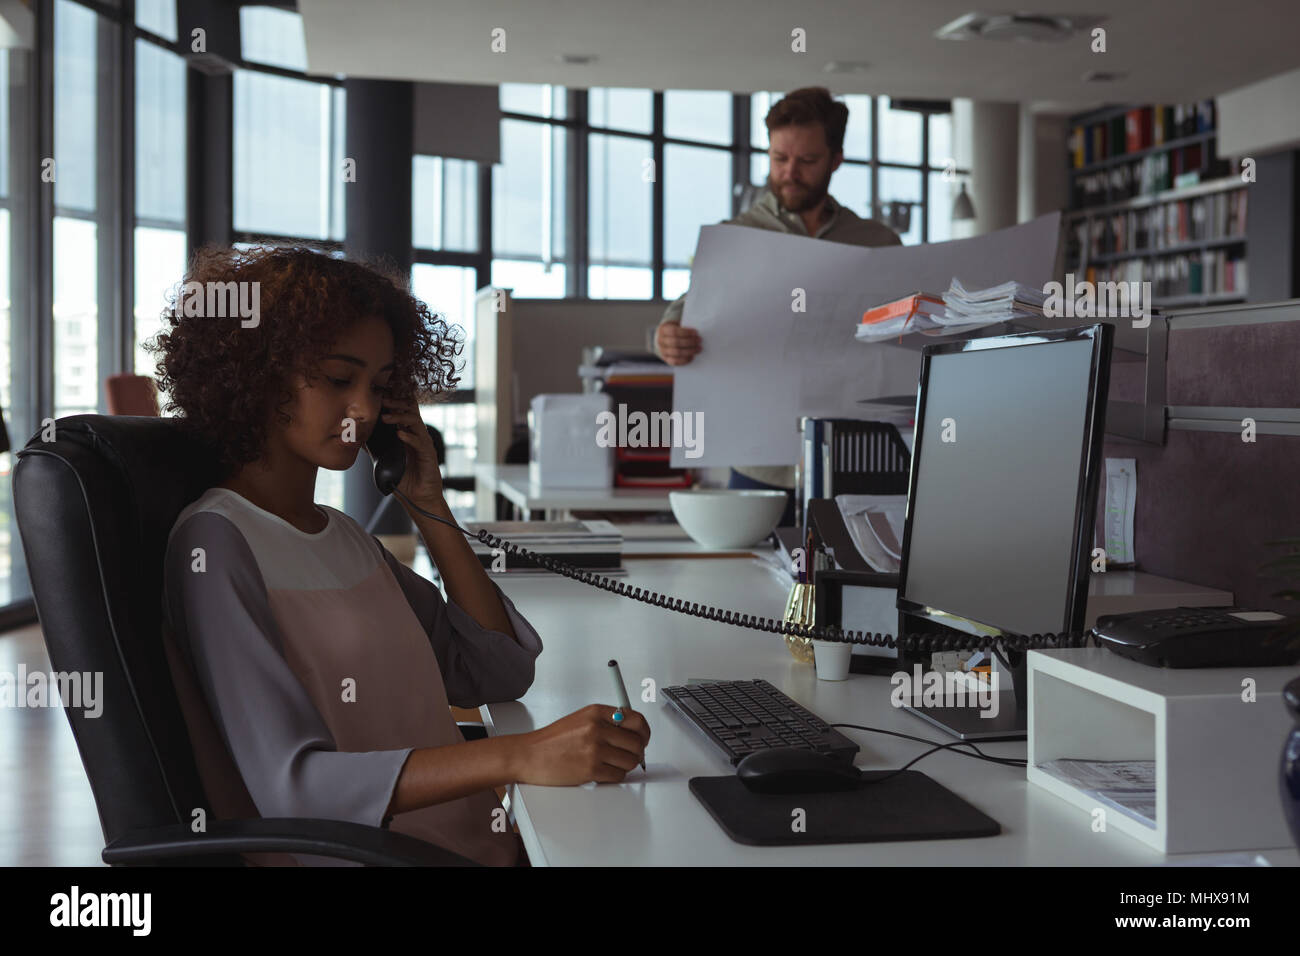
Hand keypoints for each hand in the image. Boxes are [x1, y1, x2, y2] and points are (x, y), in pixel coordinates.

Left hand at [376, 398, 444, 506]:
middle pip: (411, 410)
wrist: (419, 498)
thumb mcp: (384, 460)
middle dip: (396, 403)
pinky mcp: (429, 455)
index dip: (393, 400)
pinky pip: (421, 442)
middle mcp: (417, 435)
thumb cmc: (404, 479)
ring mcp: (424, 444)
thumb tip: (356, 438)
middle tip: (382, 401)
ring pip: (416, 422)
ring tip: (386, 418)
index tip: (379, 395)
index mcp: (408, 433)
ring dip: (400, 417)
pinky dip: (409, 437)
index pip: (403, 410)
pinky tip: (399, 435)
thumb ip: (374, 448)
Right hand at [513, 704, 650, 784]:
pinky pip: (618, 775)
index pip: (636, 719)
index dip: (644, 732)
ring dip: (626, 765)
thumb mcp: (581, 719)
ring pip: (631, 760)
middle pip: (637, 742)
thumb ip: (606, 721)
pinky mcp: (591, 769)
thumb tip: (633, 732)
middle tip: (632, 755)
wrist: (529, 755)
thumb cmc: (552, 740)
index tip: (643, 738)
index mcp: (596, 712)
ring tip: (614, 764)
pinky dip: (615, 776)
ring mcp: (594, 749)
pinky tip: (604, 772)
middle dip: (637, 752)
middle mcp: (597, 728)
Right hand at [657, 322, 701, 365]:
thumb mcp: (676, 325)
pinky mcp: (666, 359)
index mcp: (663, 330)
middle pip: (676, 342)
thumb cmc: (674, 331)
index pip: (674, 331)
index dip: (686, 332)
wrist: (665, 339)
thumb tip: (697, 333)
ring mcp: (663, 351)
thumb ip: (684, 328)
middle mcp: (661, 341)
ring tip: (698, 349)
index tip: (696, 332)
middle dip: (689, 342)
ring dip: (689, 351)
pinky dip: (685, 360)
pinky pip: (675, 361)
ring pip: (676, 352)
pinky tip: (692, 357)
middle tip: (699, 340)